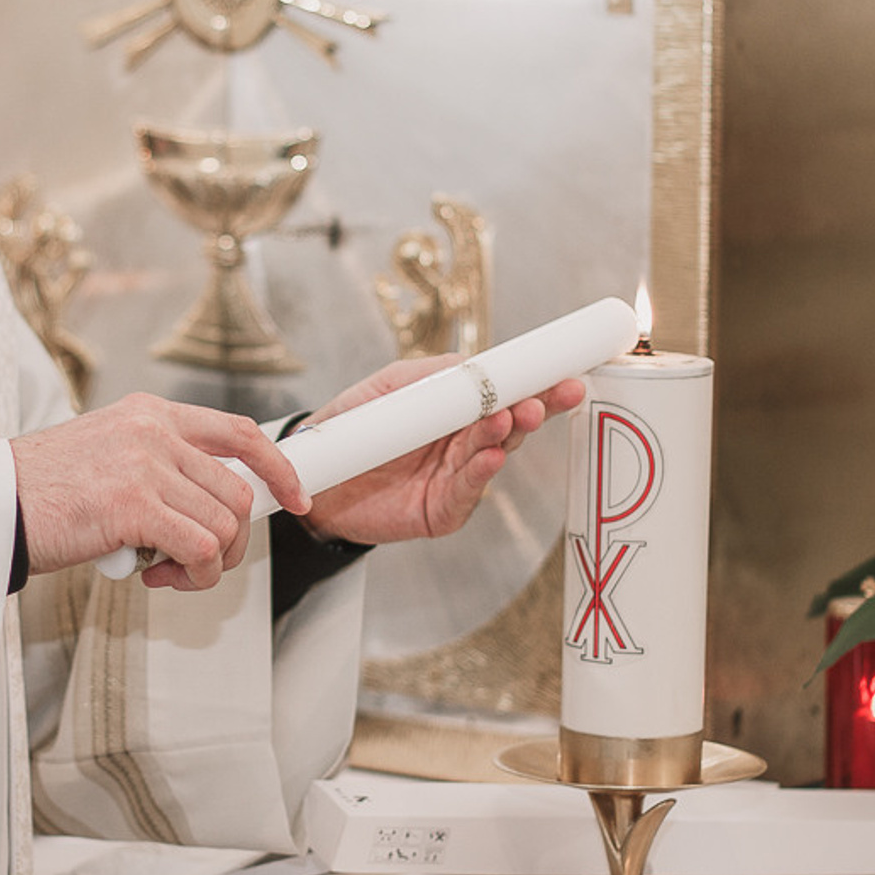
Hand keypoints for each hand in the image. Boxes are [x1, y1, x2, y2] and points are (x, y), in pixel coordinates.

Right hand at [11, 394, 310, 590]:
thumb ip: (158, 468)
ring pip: (224, 524)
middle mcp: (153, 431)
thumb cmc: (40, 493)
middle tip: (197, 562)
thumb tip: (207, 507)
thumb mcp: (107, 456)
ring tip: (168, 572)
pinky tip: (159, 576)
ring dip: (208, 564)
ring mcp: (146, 465)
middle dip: (232, 540)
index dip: (276, 467)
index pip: (237, 432)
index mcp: (149, 413)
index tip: (295, 496)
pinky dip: (193, 574)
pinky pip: (201, 548)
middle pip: (236, 491)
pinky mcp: (134, 504)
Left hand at [295, 358, 586, 547]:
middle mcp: (464, 444)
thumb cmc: (351, 428)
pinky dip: (481, 472)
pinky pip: (467, 491)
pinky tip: (492, 456)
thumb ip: (430, 376)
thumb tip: (472, 363)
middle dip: (532, 408)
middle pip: (509, 424)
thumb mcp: (387, 388)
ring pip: (492, 453)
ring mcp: (456, 478)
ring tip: (514, 416)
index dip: (533, 384)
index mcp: (456, 412)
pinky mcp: (442, 510)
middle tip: (550, 395)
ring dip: (506, 434)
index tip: (560, 371)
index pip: (503, 395)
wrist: (314, 478)